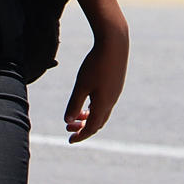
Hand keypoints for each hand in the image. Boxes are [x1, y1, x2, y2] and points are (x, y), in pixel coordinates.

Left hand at [65, 17, 128, 141]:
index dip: (80, 135)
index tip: (70, 140)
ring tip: (76, 115)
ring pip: (102, 112)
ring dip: (89, 117)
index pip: (92, 127)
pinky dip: (94, 108)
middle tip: (69, 128)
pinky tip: (87, 100)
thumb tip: (68, 120)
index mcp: (103, 104)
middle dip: (83, 127)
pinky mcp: (116, 83)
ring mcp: (115, 92)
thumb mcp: (81, 85)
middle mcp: (111, 100)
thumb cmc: (96, 64)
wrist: (115, 42)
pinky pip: (105, 102)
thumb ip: (74, 104)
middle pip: (98, 122)